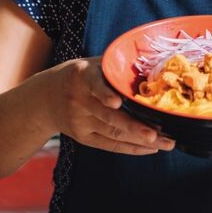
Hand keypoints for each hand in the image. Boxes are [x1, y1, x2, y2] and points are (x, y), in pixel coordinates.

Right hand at [53, 57, 174, 155]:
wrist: (45, 98)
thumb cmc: (80, 77)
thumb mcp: (91, 65)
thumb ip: (114, 68)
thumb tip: (155, 69)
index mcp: (82, 76)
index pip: (94, 85)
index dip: (105, 93)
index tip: (117, 102)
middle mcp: (79, 100)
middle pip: (109, 117)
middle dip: (134, 127)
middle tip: (156, 135)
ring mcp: (80, 122)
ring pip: (113, 134)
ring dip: (141, 140)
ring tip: (166, 143)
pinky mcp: (83, 137)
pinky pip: (110, 145)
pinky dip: (132, 148)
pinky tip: (151, 148)